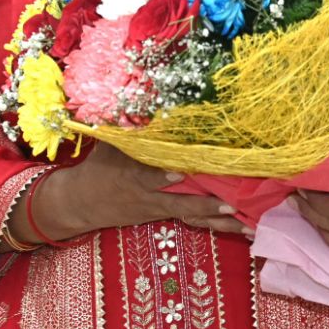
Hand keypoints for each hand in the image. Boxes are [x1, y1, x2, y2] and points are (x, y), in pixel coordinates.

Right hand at [29, 142, 242, 239]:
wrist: (80, 204)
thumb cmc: (98, 167)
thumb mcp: (108, 145)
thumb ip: (127, 128)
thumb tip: (146, 100)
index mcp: (131, 175)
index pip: (146, 176)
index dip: (161, 176)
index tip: (178, 173)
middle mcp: (149, 196)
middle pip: (179, 203)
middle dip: (205, 206)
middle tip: (231, 206)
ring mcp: (158, 208)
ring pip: (191, 216)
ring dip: (219, 222)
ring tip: (248, 225)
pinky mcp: (164, 215)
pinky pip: (193, 220)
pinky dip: (216, 224)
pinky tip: (242, 228)